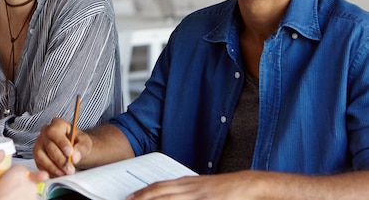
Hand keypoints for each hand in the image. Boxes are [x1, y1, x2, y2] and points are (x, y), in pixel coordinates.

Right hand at [0, 164, 47, 199]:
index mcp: (17, 176)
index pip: (17, 168)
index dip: (8, 174)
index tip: (2, 181)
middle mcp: (29, 187)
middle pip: (24, 181)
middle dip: (15, 186)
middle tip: (3, 194)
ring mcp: (33, 199)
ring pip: (26, 194)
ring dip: (18, 196)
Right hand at [33, 117, 91, 176]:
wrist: (74, 150)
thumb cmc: (78, 143)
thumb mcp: (85, 143)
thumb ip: (81, 148)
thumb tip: (74, 156)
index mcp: (57, 124)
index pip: (54, 132)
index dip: (61, 143)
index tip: (70, 153)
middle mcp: (45, 132)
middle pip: (48, 145)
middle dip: (59, 159)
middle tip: (69, 168)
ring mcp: (39, 143)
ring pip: (40, 155)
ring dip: (53, 167)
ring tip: (64, 173)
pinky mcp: (37, 155)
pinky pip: (39, 164)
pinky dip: (48, 171)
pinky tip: (58, 174)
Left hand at [126, 171, 261, 199]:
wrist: (247, 185)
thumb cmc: (226, 190)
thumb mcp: (202, 189)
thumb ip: (187, 192)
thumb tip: (170, 195)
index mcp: (187, 183)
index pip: (160, 186)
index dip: (144, 192)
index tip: (131, 197)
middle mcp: (190, 187)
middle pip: (160, 191)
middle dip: (142, 197)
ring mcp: (198, 194)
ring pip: (169, 198)